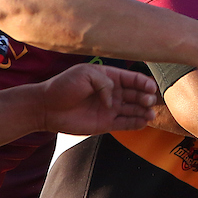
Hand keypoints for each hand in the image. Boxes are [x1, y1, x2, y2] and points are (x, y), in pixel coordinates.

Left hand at [39, 64, 156, 135]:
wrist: (46, 107)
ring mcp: (110, 109)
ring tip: (151, 114)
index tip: (151, 88)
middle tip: (148, 101)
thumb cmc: (63, 86)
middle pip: (137, 95)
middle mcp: (113, 93)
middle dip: (146, 98)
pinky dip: (137, 123)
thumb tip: (113, 100)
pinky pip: (126, 124)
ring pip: (134, 110)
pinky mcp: (106, 124)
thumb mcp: (85, 73)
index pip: (133, 79)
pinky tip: (144, 122)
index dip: (144, 83)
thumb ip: (105, 82)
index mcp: (109, 78)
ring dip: (145, 111)